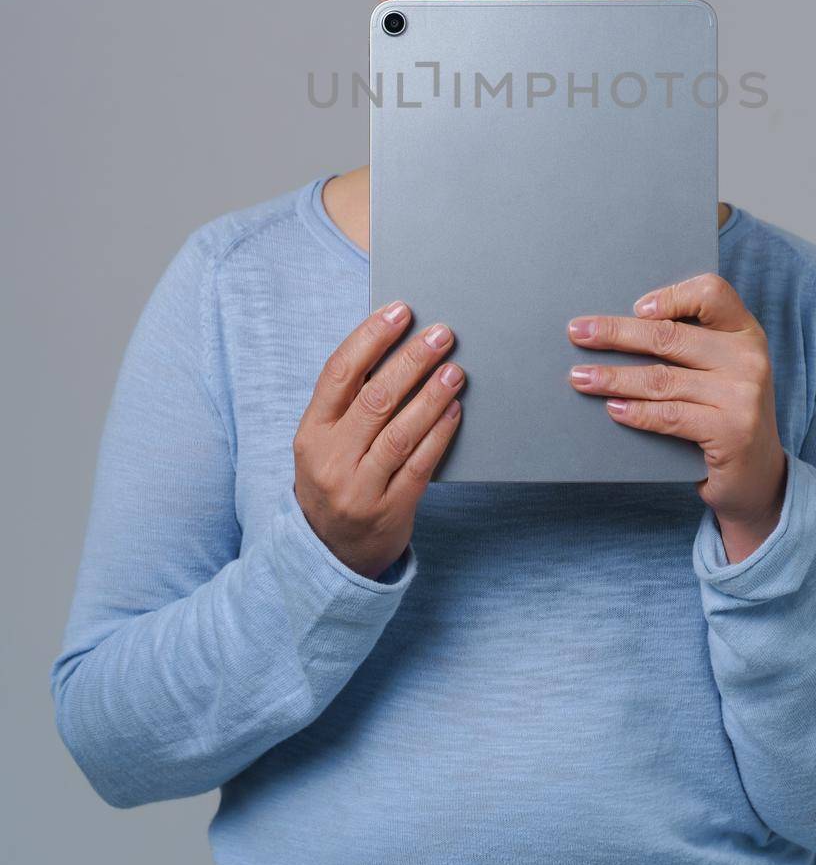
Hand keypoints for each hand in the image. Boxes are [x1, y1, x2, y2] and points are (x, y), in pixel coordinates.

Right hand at [293, 301, 463, 578]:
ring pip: (401, 432)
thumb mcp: (325, 441)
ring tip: (455, 369)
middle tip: (442, 334)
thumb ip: (350, 401)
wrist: (328, 553)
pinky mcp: (390, 510)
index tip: (400, 311)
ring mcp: (359, 488)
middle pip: (375, 399)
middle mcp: (331, 459)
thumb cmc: (335, 478)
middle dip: (412, 360)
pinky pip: (421, 464)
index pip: (339, 374)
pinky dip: (440, 433)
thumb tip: (396, 345)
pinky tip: (455, 410)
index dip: (370, 338)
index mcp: (311, 432)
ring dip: (432, 395)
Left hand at [566, 273, 787, 560]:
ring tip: (580, 377)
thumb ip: (687, 348)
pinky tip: (612, 409)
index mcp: (744, 332)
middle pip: (670, 336)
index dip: (672, 295)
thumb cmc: (724, 413)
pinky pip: (670, 416)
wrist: (759, 476)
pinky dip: (636, 412)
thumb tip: (614, 331)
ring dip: (613, 377)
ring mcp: (743, 396)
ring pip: (661, 379)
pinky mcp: (731, 432)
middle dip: (616, 333)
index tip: (635, 307)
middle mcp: (749, 358)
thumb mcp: (718, 371)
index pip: (713, 293)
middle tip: (577, 333)